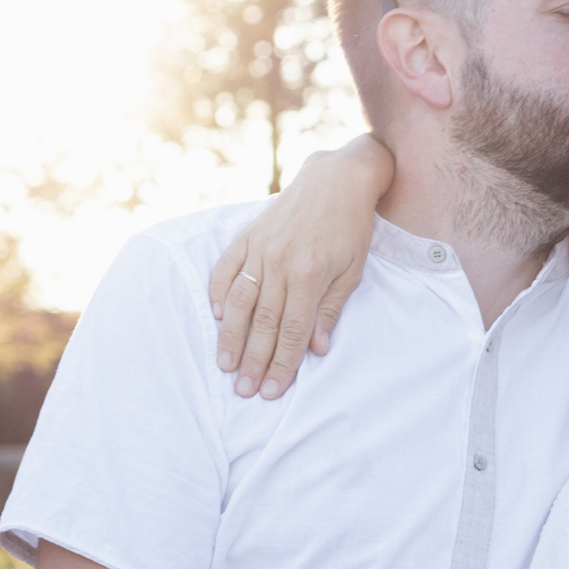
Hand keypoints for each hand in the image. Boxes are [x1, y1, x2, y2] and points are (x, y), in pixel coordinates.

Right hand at [208, 136, 393, 398]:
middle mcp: (280, 263)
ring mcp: (260, 247)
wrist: (337, 178)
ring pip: (239, 300)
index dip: (282, 364)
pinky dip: (218, 292)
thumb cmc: (351, 227)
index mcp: (310, 275)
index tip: (272, 390)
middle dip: (253, 360)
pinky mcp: (248, 234)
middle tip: (244, 390)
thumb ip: (331, 309)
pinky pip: (226, 267)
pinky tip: (215, 316)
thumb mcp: (353, 270)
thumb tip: (316, 349)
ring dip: (230, 335)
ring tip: (225, 364)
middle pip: (263, 322)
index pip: (293, 331)